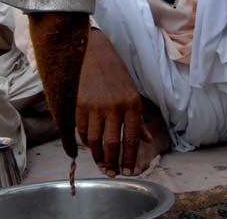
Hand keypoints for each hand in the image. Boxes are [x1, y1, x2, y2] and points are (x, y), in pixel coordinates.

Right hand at [76, 29, 152, 176]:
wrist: (92, 52)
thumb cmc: (115, 73)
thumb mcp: (132, 93)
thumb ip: (138, 119)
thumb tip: (148, 139)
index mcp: (132, 104)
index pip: (132, 139)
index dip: (130, 159)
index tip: (128, 172)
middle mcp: (115, 106)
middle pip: (112, 144)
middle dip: (112, 163)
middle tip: (111, 173)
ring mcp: (95, 106)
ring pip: (95, 141)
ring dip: (97, 156)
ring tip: (101, 164)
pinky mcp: (79, 104)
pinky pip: (82, 130)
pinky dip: (85, 140)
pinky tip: (89, 145)